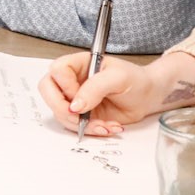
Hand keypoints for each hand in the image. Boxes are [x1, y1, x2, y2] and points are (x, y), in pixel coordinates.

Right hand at [40, 53, 155, 137]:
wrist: (146, 97)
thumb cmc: (135, 80)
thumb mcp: (118, 78)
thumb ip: (95, 88)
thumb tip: (76, 105)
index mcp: (78, 63)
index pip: (57, 71)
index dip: (66, 87)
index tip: (81, 99)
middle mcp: (72, 79)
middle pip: (48, 90)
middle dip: (62, 109)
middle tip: (80, 117)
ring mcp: (75, 98)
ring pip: (59, 112)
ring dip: (80, 124)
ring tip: (103, 124)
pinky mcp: (81, 114)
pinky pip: (73, 125)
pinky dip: (89, 130)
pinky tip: (107, 127)